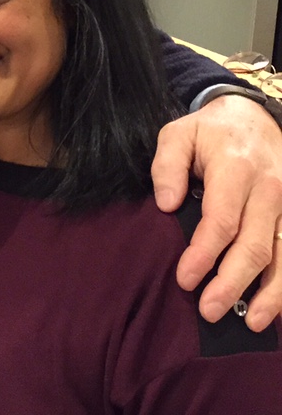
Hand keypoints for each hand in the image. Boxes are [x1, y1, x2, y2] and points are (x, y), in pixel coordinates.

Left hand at [152, 93, 281, 330]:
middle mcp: (270, 189)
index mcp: (236, 169)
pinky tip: (275, 305)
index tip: (184, 280)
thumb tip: (166, 204)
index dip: (203, 255)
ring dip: (270, 293)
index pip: (221, 221)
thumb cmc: (210, 132)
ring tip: (250, 321)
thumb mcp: (178, 134)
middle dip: (232, 283)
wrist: (254, 115)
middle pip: (255, 246)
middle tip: (209, 311)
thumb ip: (167, 166)